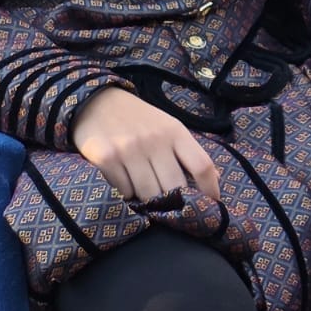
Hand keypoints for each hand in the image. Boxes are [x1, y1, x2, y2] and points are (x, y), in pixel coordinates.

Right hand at [72, 85, 220, 201]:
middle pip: (175, 187)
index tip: (210, 206)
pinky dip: (126, 194)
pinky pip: (124, 192)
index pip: (201, 165)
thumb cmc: (138, 119)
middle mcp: (155, 140)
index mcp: (175, 131)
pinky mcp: (106, 157)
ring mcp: (130, 149)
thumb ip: (185, 151)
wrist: (97, 102)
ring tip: (144, 191)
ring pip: (148, 194)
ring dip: (148, 200)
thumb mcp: (167, 127)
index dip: (210, 190)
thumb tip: (213, 178)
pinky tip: (124, 181)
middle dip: (174, 202)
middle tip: (170, 208)